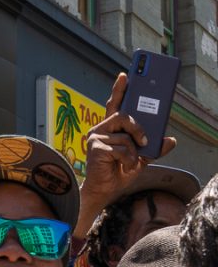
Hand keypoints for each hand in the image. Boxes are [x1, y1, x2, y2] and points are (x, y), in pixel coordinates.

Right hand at [75, 73, 175, 237]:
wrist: (104, 190)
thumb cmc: (117, 172)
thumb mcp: (141, 158)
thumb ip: (154, 147)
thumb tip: (170, 140)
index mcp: (110, 129)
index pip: (114, 105)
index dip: (119, 89)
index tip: (124, 75)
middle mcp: (100, 130)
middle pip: (123, 116)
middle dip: (138, 128)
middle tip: (144, 140)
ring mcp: (96, 138)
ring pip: (126, 136)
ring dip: (133, 151)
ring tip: (129, 162)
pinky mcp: (96, 148)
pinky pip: (122, 148)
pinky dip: (128, 159)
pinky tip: (122, 166)